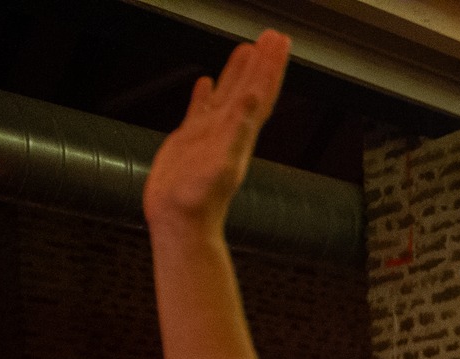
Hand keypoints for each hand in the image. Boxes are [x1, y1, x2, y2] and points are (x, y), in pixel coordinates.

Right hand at [142, 31, 290, 232]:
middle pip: (251, 87)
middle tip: (272, 35)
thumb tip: (251, 99)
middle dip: (262, 61)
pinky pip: (201, 109)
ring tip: (247, 48)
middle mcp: (230, 130)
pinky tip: (206, 81)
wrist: (181, 221)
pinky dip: (206, 93)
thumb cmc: (201, 199)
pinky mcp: (190, 140)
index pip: (261, 91)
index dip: (271, 66)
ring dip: (239, 71)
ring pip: (228, 94)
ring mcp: (210, 134)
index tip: (279, 41)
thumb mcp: (223, 163)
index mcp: (241, 132)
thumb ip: (238, 131)